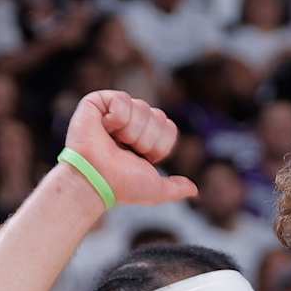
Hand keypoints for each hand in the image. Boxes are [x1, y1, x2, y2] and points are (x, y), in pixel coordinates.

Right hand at [61, 91, 196, 211]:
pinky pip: (123, 100)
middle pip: (158, 116)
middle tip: (127, 151)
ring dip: (132, 132)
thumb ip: (175, 188)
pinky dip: (118, 118)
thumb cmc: (120, 186)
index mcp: (142, 139)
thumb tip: (194, 190)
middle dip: (147, 139)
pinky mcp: (97, 102)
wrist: (96, 181)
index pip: (168, 128)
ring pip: (142, 107)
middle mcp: (129, 123)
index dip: (160, 145)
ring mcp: (113, 111)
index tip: (143, 159)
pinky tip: (104, 128)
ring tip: (114, 141)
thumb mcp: (155, 190)